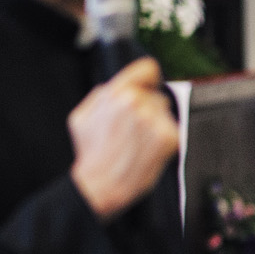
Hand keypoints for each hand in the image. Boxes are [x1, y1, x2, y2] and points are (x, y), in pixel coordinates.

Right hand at [68, 57, 175, 220]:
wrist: (101, 185)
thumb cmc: (91, 153)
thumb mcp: (82, 116)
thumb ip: (102, 95)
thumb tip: (119, 84)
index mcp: (116, 93)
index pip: (148, 69)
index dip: (148, 78)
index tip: (149, 85)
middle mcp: (137, 102)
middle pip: (155, 95)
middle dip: (146, 109)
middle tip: (130, 131)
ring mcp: (155, 120)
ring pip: (164, 112)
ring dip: (155, 124)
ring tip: (135, 142)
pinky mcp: (169, 137)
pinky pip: (172, 129)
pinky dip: (163, 139)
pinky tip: (146, 150)